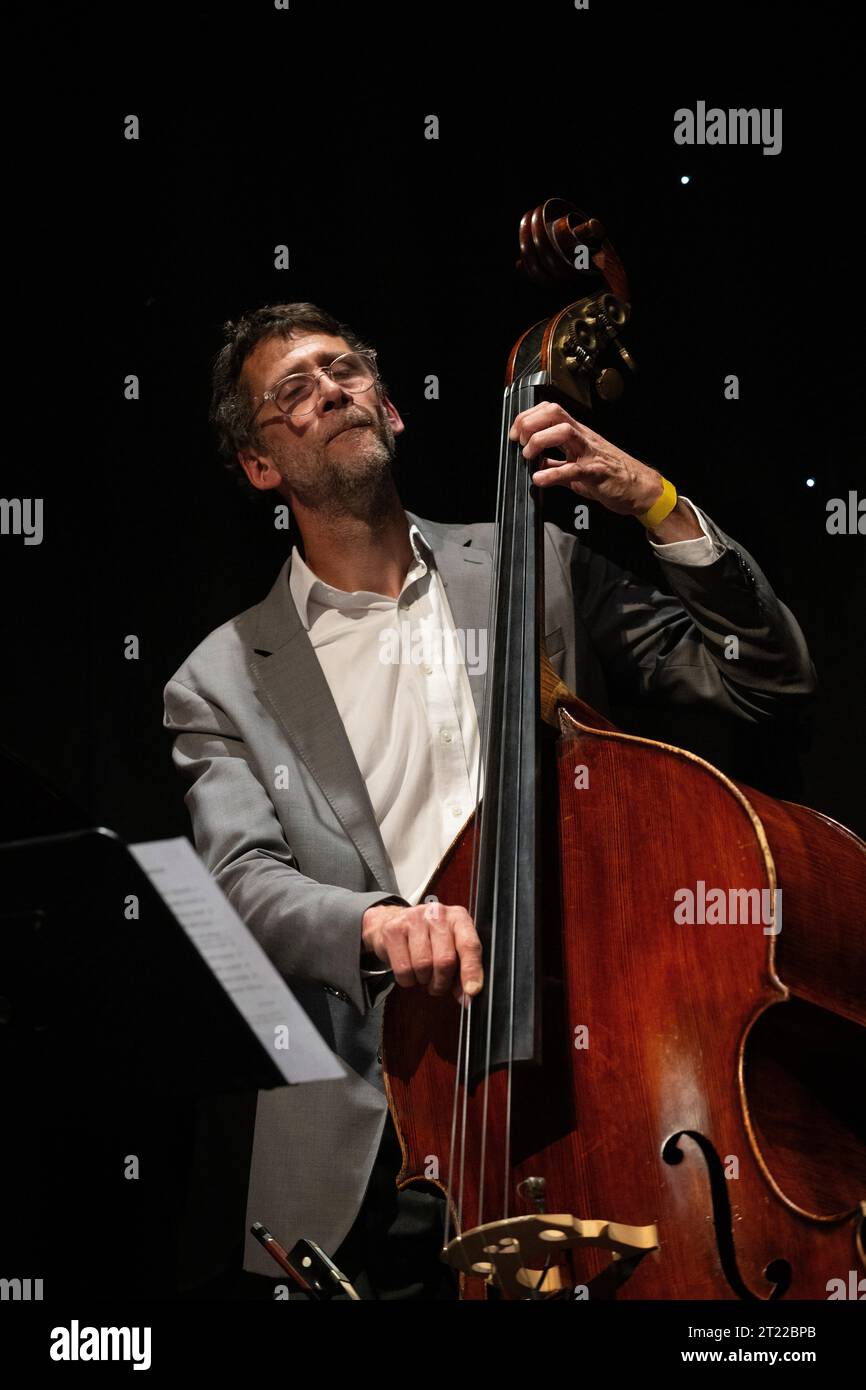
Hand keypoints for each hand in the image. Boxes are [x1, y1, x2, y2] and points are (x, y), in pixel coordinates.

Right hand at [361, 900, 483, 1004]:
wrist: (394, 920)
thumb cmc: (429, 937)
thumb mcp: (452, 947)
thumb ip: (463, 970)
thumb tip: (468, 995)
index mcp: (458, 917)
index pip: (469, 945)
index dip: (472, 971)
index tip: (472, 991)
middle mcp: (437, 914)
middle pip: (445, 960)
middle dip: (443, 982)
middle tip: (439, 985)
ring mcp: (414, 919)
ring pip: (423, 965)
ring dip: (425, 980)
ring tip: (424, 974)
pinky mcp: (393, 930)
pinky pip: (403, 969)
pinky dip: (408, 980)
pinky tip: (410, 970)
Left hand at [509, 402, 664, 517]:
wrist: (641, 489)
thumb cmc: (613, 476)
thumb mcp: (579, 468)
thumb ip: (557, 464)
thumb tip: (536, 464)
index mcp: (578, 435)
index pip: (550, 411)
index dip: (528, 417)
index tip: (515, 433)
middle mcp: (584, 438)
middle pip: (555, 413)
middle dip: (530, 422)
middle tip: (519, 442)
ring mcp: (591, 453)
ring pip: (564, 432)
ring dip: (539, 441)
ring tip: (528, 456)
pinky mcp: (597, 473)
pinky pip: (573, 469)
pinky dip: (553, 474)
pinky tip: (540, 479)